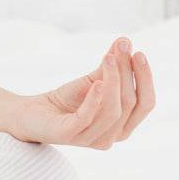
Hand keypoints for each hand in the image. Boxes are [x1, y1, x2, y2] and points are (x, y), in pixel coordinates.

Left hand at [10, 36, 155, 146]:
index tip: (138, 52)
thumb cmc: (67, 100)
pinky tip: (97, 82)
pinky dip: (94, 100)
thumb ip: (111, 65)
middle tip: (122, 47)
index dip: (145, 79)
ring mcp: (91, 139)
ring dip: (113, 80)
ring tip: (108, 57)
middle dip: (128, 73)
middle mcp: (111, 137)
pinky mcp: (68, 135)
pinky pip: (86, 118)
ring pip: (113, 111)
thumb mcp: (93, 80)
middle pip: (130, 103)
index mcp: (123, 126)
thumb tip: (125, 40)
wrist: (32, 113)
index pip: (146, 104)